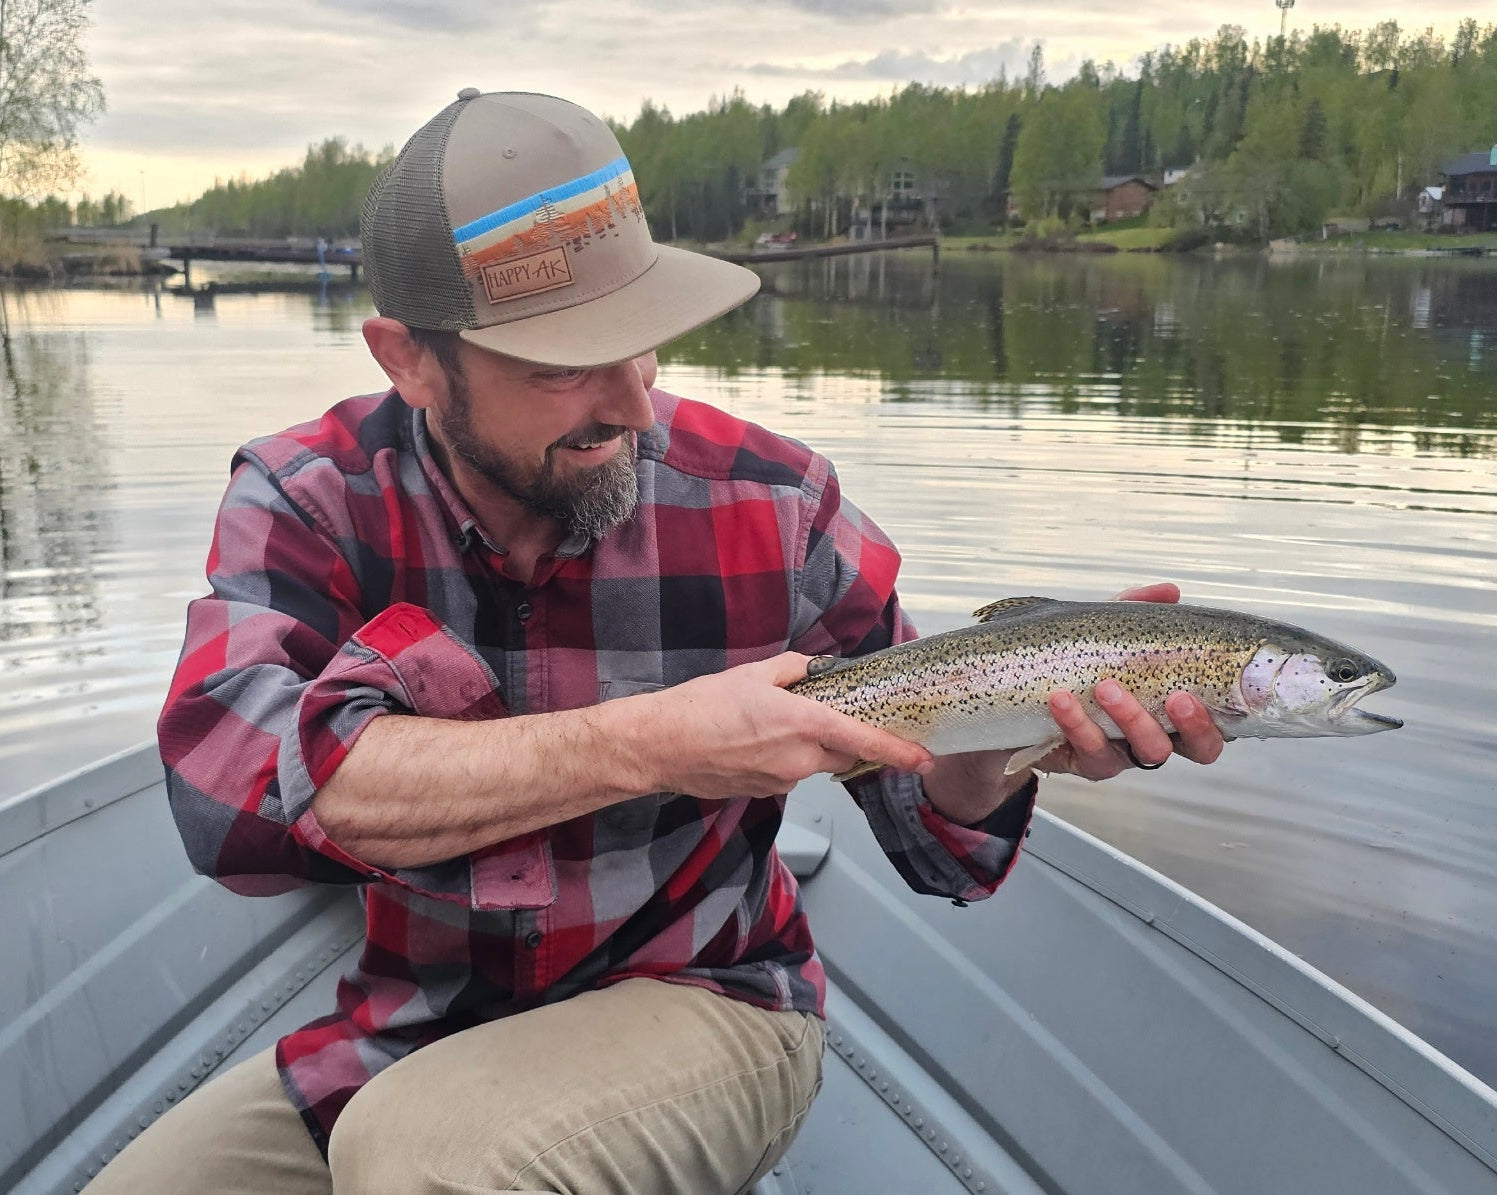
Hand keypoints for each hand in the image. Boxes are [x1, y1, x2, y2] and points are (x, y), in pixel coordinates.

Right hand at [636, 653, 933, 799]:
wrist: (661, 745)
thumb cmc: (702, 707)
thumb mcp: (754, 674)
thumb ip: (795, 669)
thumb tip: (815, 669)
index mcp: (803, 724)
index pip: (864, 742)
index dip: (898, 752)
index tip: (922, 758)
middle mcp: (799, 760)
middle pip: (844, 757)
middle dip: (844, 741)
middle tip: (825, 717)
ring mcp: (781, 781)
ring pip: (814, 767)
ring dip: (808, 748)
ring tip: (770, 725)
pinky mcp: (762, 793)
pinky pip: (787, 775)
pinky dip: (782, 759)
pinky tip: (752, 741)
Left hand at [1040, 580, 1226, 780]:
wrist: (1022, 694)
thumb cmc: (1080, 662)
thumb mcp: (1107, 632)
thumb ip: (1138, 611)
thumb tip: (1171, 592)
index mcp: (1175, 709)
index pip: (1216, 724)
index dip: (1218, 717)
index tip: (1196, 691)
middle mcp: (1159, 734)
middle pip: (1198, 748)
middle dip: (1192, 726)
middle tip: (1176, 698)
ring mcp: (1126, 753)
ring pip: (1147, 750)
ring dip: (1131, 717)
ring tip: (1106, 687)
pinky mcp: (1088, 763)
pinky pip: (1092, 751)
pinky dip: (1076, 723)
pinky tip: (1061, 698)